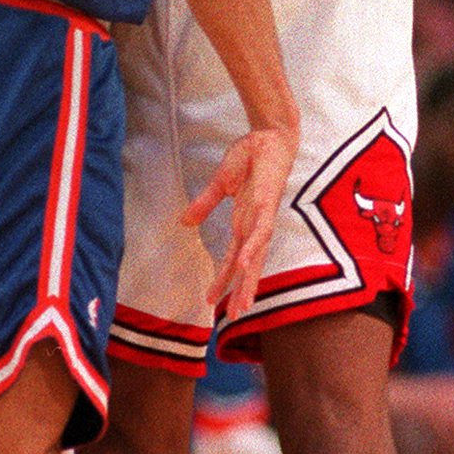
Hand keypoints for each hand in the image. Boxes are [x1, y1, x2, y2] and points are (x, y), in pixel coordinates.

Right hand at [184, 125, 297, 321]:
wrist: (268, 135)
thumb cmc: (250, 156)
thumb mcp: (220, 183)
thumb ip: (204, 204)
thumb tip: (185, 222)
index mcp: (244, 221)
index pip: (233, 258)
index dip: (224, 280)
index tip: (213, 302)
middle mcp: (255, 225)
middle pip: (247, 266)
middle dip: (241, 292)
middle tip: (233, 318)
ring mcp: (262, 217)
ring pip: (254, 257)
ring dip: (248, 280)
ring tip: (241, 304)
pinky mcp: (265, 205)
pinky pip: (258, 232)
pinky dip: (251, 249)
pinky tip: (244, 265)